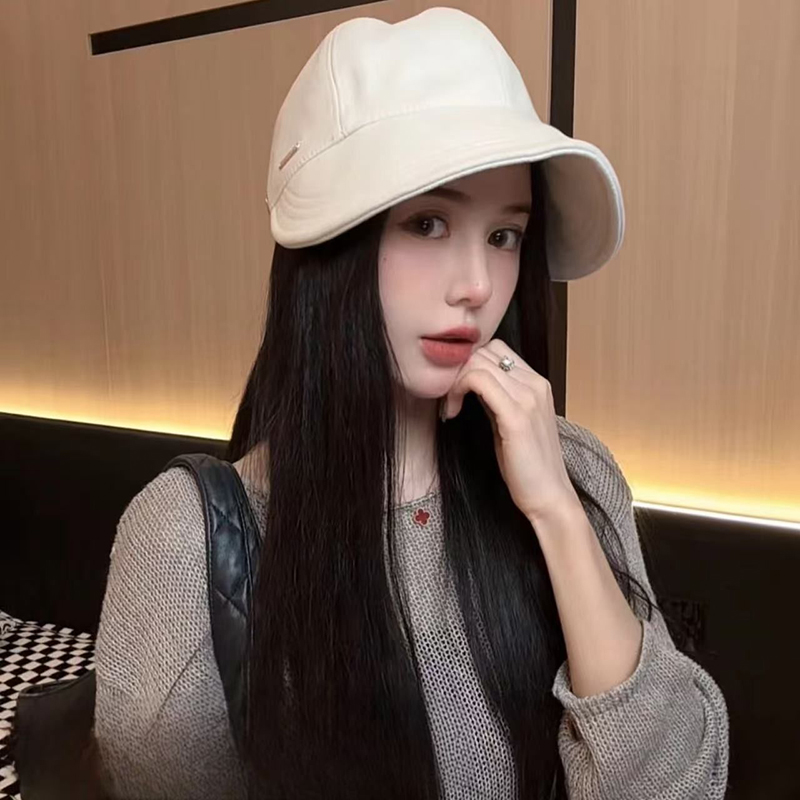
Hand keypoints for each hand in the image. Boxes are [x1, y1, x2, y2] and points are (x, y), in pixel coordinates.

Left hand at [441, 339, 579, 523]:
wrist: (549, 497)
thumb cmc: (527, 465)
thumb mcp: (509, 422)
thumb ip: (496, 398)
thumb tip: (471, 382)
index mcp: (537, 384)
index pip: (496, 349)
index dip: (470, 364)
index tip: (457, 390)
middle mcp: (535, 384)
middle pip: (484, 351)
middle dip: (458, 370)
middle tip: (448, 399)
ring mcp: (528, 397)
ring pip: (478, 362)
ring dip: (455, 381)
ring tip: (449, 407)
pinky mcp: (516, 415)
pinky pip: (478, 380)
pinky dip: (457, 391)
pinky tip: (451, 413)